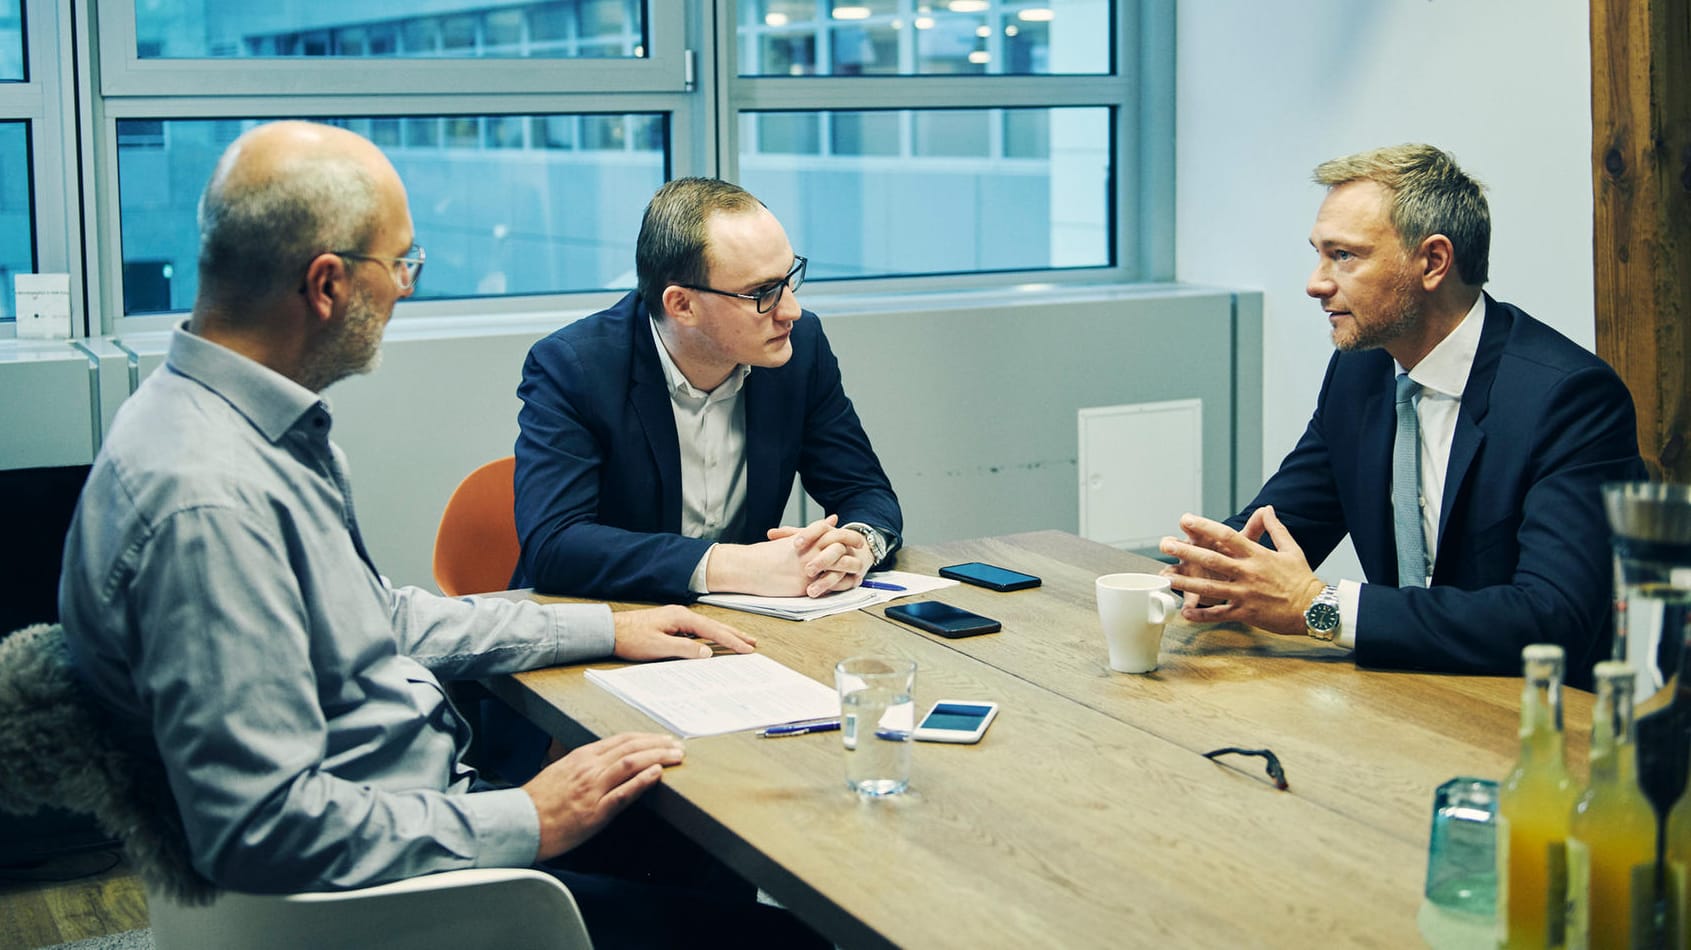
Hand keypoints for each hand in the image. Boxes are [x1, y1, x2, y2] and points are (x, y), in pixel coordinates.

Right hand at [523, 732, 683, 861]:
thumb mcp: (559, 773)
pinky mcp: (594, 812)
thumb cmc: (536, 802)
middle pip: (630, 748)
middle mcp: (589, 768)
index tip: (661, 739)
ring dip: (657, 757)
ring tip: (676, 756)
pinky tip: (657, 774)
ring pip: (631, 764)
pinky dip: (642, 781)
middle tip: (678, 745)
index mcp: (581, 758)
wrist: (518, 823)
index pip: (620, 741)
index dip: (645, 738)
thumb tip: (603, 762)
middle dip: (658, 744)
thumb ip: (582, 766)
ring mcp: (592, 789)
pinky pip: (623, 793)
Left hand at [612, 605, 755, 659]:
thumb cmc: (631, 638)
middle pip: (714, 626)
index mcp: (681, 617)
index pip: (713, 630)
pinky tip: (714, 643)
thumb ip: (685, 650)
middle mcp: (681, 615)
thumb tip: (708, 653)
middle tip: (752, 642)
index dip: (731, 640)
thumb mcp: (658, 647)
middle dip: (734, 634)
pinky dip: (710, 636)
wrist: (609, 631)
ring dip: (724, 635)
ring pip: (707, 628)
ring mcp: (676, 619)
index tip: (747, 648)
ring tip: (741, 641)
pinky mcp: (671, 625)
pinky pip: (697, 631)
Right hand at [709, 515, 868, 597]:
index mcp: (802, 539)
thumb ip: (809, 532)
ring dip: (849, 565)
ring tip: (858, 567)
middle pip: (837, 543)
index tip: (855, 537)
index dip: (845, 533)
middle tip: (861, 546)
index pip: (829, 531)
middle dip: (851, 543)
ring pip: (836, 564)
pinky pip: (828, 585)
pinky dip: (839, 583)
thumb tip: (831, 519)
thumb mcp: (786, 541)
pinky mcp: (804, 585)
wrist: (745, 569)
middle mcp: (807, 551)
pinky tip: (847, 583)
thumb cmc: (761, 556)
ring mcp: (807, 568)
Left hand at [1157, 507, 1325, 635]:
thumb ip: (1275, 528)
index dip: (1205, 526)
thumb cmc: (1302, 578)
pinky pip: (1218, 614)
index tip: (1186, 519)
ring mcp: (1245, 594)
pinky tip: (1185, 612)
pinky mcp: (1245, 613)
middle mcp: (1247, 573)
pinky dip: (1201, 615)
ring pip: (1209, 588)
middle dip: (1186, 551)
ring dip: (1185, 583)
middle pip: (1211, 559)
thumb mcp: (1291, 549)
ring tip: (1166, 577)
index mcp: (1257, 555)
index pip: (1226, 536)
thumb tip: (1267, 509)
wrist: (1314, 608)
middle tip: (1165, 544)